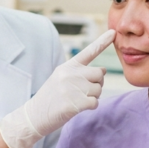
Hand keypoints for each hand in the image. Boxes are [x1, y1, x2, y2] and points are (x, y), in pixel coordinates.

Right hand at [0, 29, 115, 147]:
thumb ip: (79, 72)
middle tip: (85, 90)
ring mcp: (73, 88)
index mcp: (67, 66)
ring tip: (77, 99)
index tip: (114, 32)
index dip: (102, 42)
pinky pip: (95, 102)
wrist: (34, 115)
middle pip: (99, 74)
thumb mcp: (60, 78)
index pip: (88, 52)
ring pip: (98, 89)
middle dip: (97, 83)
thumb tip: (102, 70)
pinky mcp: (75, 103)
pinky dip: (90, 106)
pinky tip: (78, 107)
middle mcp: (71, 74)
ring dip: (92, 96)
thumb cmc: (51, 97)